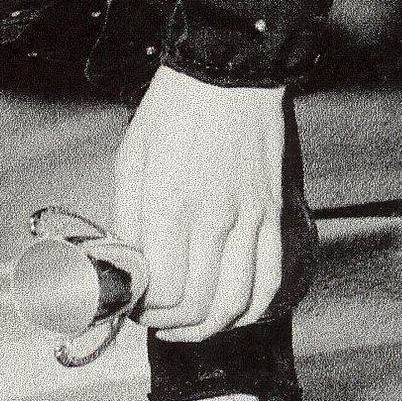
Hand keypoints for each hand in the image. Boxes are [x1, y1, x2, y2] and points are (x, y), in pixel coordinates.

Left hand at [113, 68, 286, 339]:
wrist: (231, 72)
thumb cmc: (176, 109)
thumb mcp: (132, 159)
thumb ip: (127, 218)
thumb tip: (125, 264)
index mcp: (171, 203)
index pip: (163, 288)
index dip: (145, 310)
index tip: (134, 306)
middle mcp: (215, 218)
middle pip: (198, 304)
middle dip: (171, 325)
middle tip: (155, 321)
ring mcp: (252, 219)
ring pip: (237, 302)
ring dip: (210, 328)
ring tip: (190, 327)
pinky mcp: (275, 215)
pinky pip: (270, 280)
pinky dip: (252, 309)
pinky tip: (232, 312)